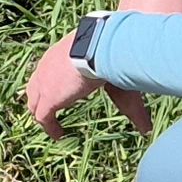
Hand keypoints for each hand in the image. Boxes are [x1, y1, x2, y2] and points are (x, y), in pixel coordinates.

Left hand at [22, 35, 153, 138]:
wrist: (100, 46)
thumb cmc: (111, 56)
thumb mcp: (117, 77)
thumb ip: (128, 105)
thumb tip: (146, 127)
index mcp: (60, 54)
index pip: (49, 68)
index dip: (51, 83)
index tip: (60, 93)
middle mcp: (47, 66)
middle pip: (35, 85)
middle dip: (39, 98)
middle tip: (48, 111)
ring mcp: (44, 81)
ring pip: (35, 101)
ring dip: (42, 114)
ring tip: (52, 126)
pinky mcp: (48, 97)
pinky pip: (43, 117)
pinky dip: (49, 127)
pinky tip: (58, 135)